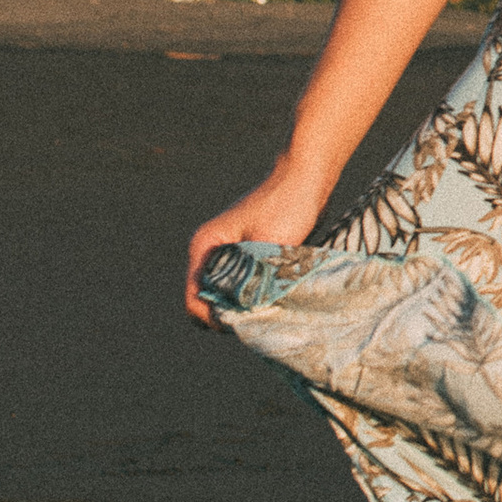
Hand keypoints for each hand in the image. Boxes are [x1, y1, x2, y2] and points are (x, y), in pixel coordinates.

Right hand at [185, 158, 328, 322]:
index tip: (243, 323)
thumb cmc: (287, 205)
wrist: (307, 178)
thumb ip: (257, 278)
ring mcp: (229, 252)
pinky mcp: (248, 254)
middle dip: (230, 314)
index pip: (194, 299)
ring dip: (244, 305)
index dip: (214, 318)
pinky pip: (244, 284)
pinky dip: (255, 294)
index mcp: (206, 246)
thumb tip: (250, 312)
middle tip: (260, 319)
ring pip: (227, 293)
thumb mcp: (270, 245)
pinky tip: (276, 296)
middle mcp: (212, 251)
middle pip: (209, 300)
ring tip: (269, 308)